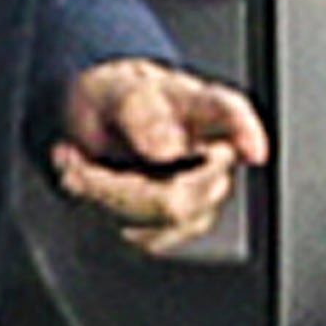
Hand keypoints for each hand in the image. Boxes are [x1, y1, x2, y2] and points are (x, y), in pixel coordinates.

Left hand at [46, 49, 265, 257]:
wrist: (102, 117)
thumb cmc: (121, 98)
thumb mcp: (116, 90)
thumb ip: (140, 113)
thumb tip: (168, 150)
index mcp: (204, 109)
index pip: (231, 116)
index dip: (246, 133)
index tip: (252, 151)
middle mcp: (214, 156)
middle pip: (181, 196)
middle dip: (115, 186)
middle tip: (72, 158)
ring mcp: (200, 195)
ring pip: (160, 221)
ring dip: (102, 197)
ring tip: (74, 164)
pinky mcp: (177, 223)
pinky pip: (142, 235)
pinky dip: (102, 212)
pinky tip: (86, 183)